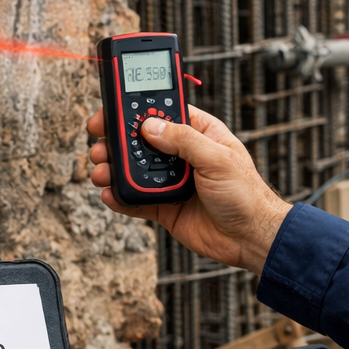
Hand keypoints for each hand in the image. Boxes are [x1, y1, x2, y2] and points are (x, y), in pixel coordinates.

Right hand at [87, 105, 290, 274]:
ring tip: (100, 171)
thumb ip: (183, 140)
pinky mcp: (164, 207)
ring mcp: (171, 180)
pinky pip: (136, 199)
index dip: (135, 110)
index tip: (111, 111)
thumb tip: (150, 127)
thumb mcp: (217, 158)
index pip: (161, 113)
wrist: (251, 238)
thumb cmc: (246, 194)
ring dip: (113, 169)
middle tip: (98, 144)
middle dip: (115, 141)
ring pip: (133, 170)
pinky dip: (120, 197)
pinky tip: (109, 194)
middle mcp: (182, 154)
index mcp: (198, 133)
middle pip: (140, 141)